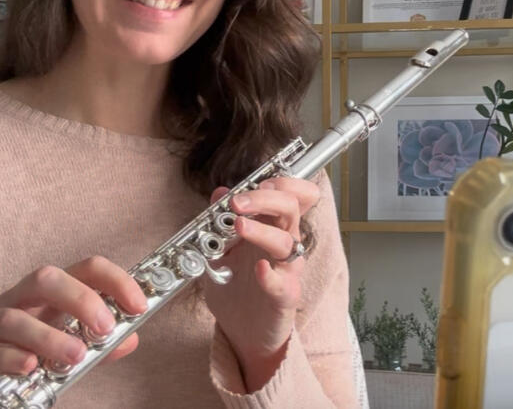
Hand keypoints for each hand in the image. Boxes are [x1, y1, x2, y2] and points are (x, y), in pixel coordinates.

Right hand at [0, 256, 146, 407]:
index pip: (83, 269)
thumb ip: (98, 347)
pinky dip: (10, 357)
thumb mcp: (69, 351)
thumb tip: (131, 339)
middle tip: (104, 328)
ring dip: (47, 335)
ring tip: (75, 356)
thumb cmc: (29, 361)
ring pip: (13, 317)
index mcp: (49, 295)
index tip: (138, 305)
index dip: (114, 280)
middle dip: (79, 298)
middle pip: (45, 278)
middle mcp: (18, 301)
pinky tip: (31, 368)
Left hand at [203, 176, 320, 389]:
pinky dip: (271, 276)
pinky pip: (283, 284)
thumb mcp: (222, 250)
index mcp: (274, 227)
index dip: (283, 182)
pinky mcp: (285, 297)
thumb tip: (219, 192)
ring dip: (262, 231)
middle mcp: (285, 243)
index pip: (294, 195)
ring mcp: (287, 270)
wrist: (243, 331)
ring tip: (239, 227)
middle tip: (237, 202)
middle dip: (265, 199)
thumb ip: (221, 222)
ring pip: (287, 242)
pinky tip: (259, 270)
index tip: (258, 181)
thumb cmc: (238, 287)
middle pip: (291, 208)